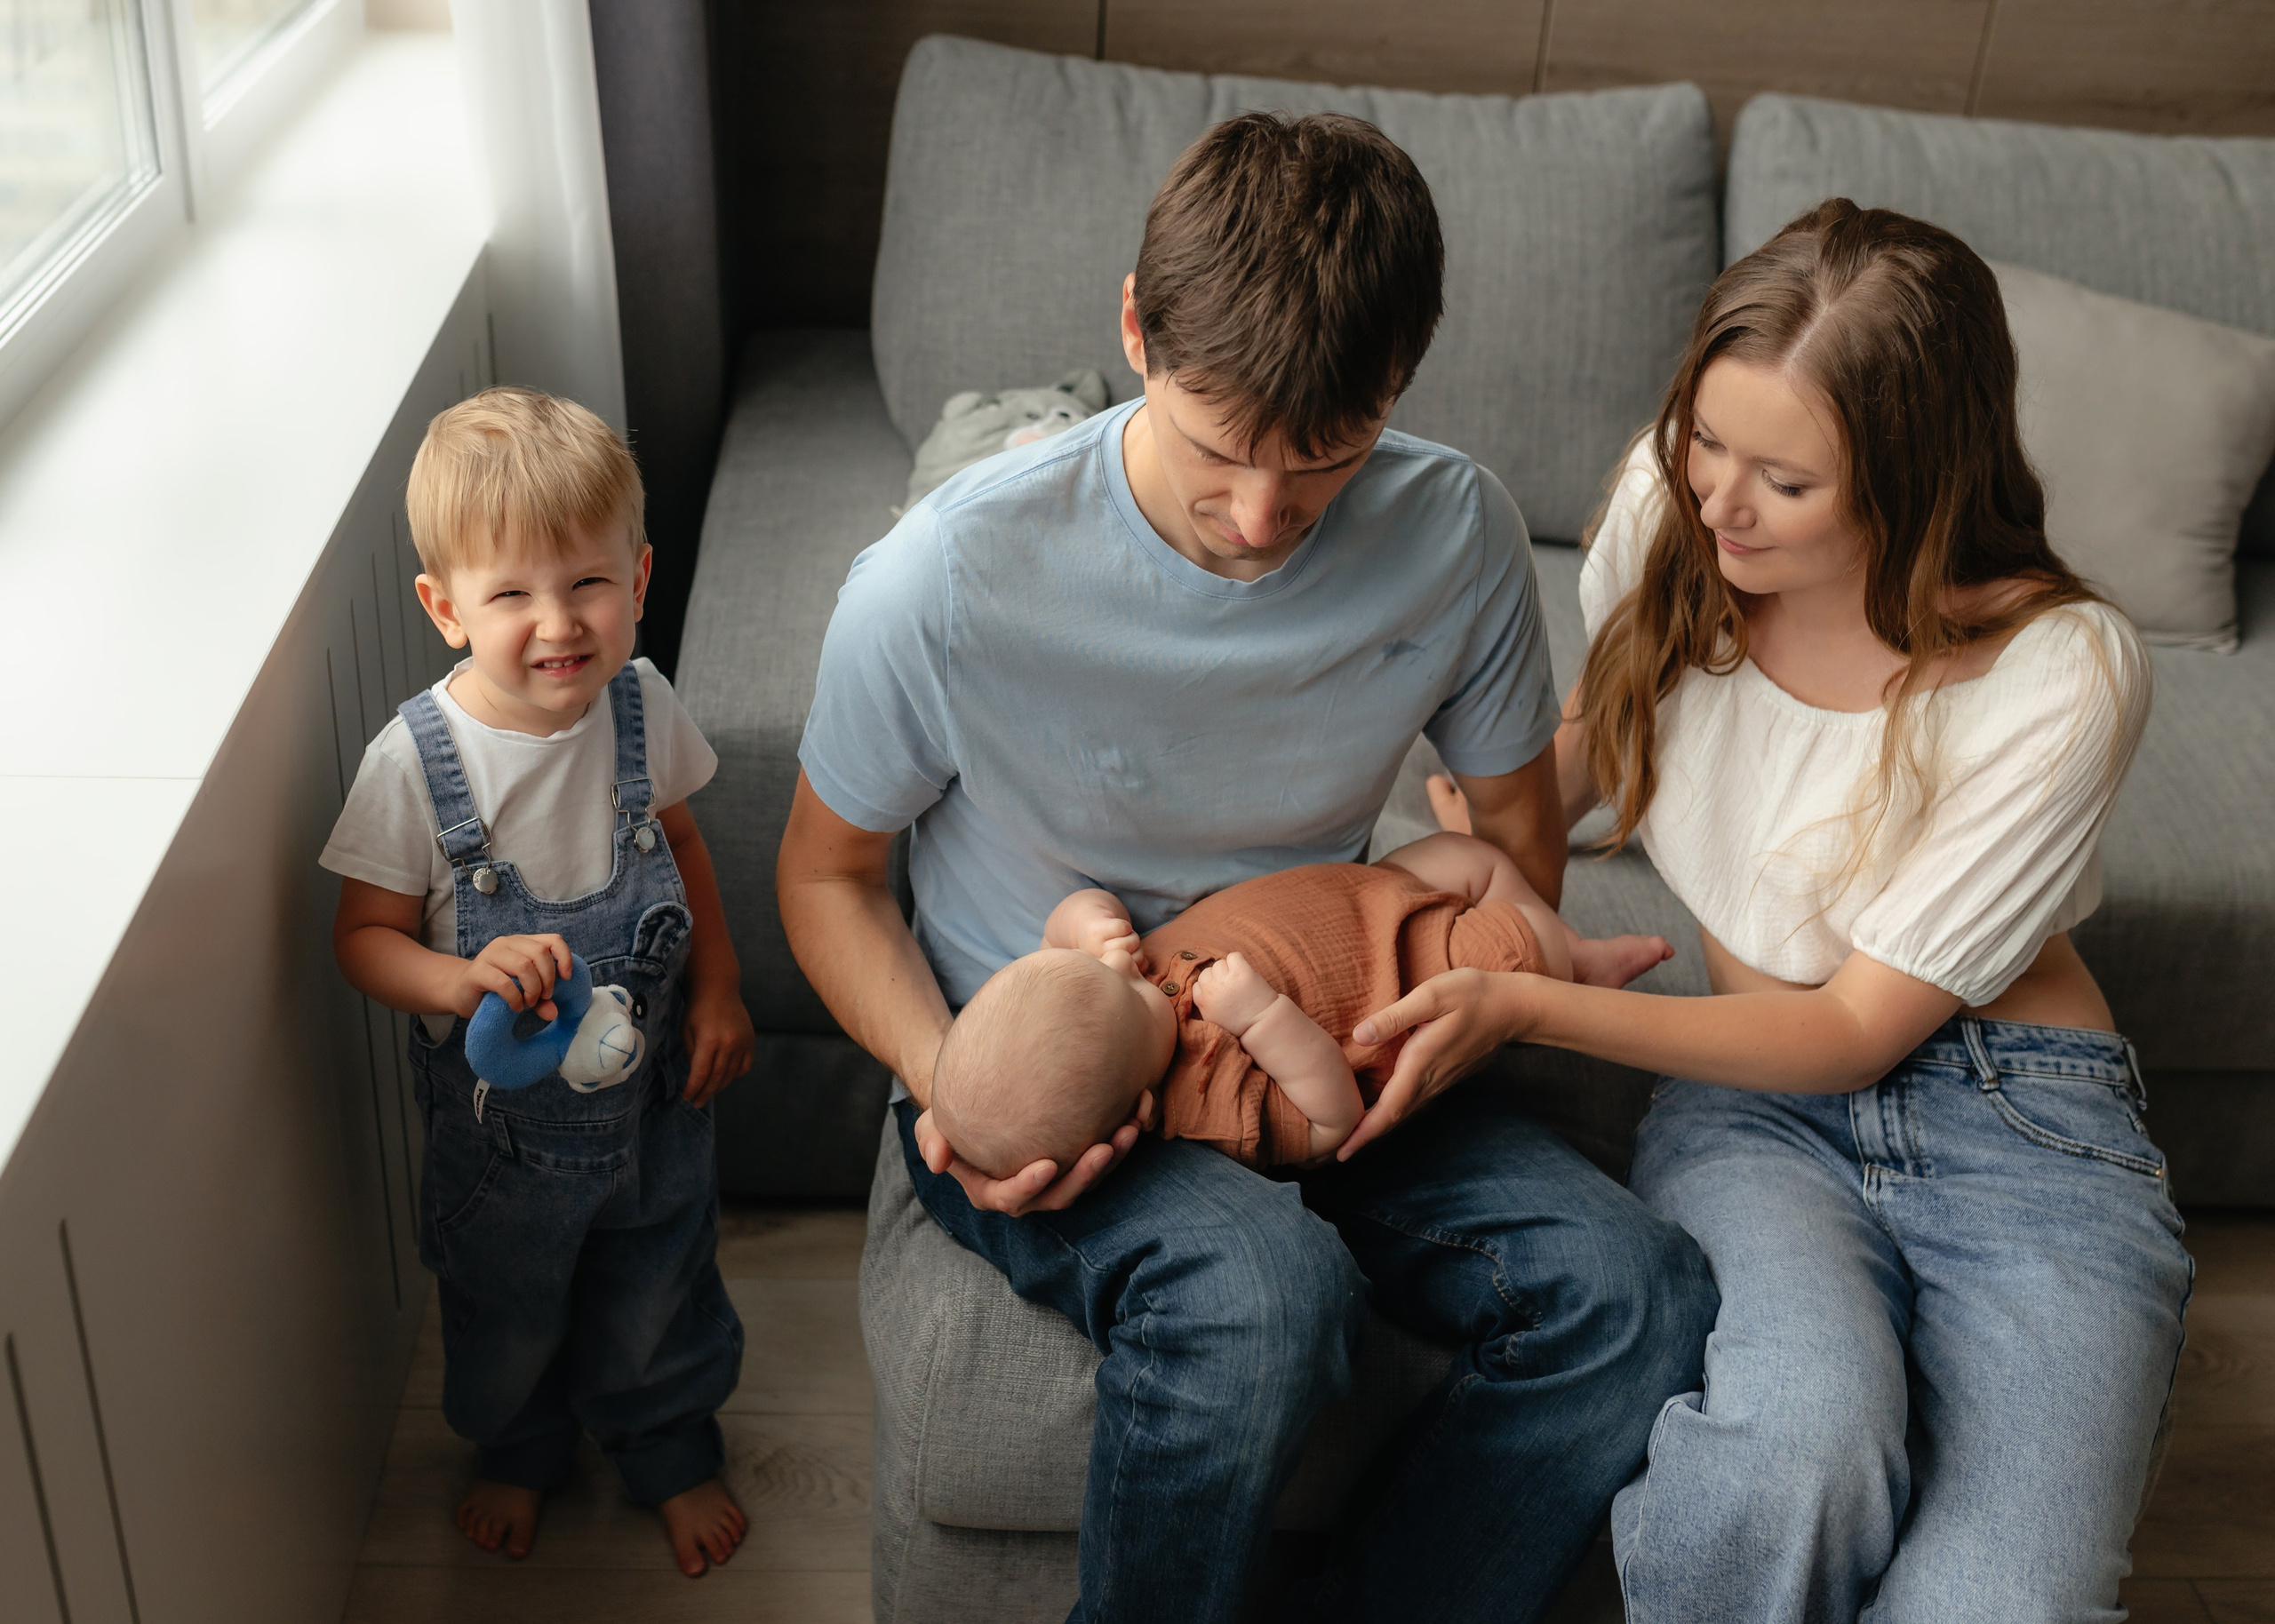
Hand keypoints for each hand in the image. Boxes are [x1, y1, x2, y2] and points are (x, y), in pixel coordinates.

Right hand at [454, 933, 574, 1019]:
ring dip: (532, 989)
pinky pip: (504, 983)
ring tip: (529, 1003)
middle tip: (543, 998)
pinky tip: (515, 1006)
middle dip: (547, 979)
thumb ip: (541, 1000)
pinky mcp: (477, 971)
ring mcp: (490, 955)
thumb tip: (553, 1013)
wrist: (461, 992)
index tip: (566, 978)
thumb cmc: (496, 989)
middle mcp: (506, 943)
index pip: (552, 940)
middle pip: (540, 953)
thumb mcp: (523, 992)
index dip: (564, 957)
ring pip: (523, 966)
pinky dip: (515, 998)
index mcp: (522, 943)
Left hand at [680, 981, 755, 1105]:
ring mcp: (742, 1042)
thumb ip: (693, 1055)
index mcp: (709, 1040)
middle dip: (705, 1093)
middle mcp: (729, 1043)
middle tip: (697, 1102)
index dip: (693, 1089)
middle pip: (717, 1077)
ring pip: (731, 1074)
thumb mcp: (686, 1031)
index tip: (687, 1097)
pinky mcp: (750, 1040)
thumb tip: (697, 1076)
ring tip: (708, 1091)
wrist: (718, 988)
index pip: (701, 1073)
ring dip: (719, 1086)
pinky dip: (735, 1074)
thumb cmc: (697, 1009)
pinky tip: (724, 1076)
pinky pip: (744, 1066)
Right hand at [912, 1091, 1155, 1215]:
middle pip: (1062, 1193)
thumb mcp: (934, 1126)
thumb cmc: (956, 1116)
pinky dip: (1126, 1134)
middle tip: (1106, 1148)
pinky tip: (1140, 1105)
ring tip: (1131, 1128)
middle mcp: (1032, 1191)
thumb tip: (937, 1160)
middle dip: (1086, 1174)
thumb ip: (932, 1141)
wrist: (982, 1103)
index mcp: (995, 1191)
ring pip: (1092, 1177)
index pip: (1013, 1197)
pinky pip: (1108, 1153)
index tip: (1047, 1164)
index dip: (1030, 1185)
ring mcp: (1060, 1176)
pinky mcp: (1081, 1157)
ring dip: (1116, 1156)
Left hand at [1045, 889, 1150, 973]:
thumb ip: (1136, 965)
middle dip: (1135, 946)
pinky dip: (1124, 925)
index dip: (1138, 959)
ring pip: (1132, 941)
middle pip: (1136, 955)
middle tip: (1122, 941)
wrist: (1084, 923)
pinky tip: (1114, 927)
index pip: (1137, 969)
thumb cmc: (1108, 943)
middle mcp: (1099, 963)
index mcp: (1107, 975)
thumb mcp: (1123, 959)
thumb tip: (1144, 965)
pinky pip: (1123, 928)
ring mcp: (1096, 946)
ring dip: (1130, 934)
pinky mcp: (1096, 929)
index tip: (1126, 954)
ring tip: (1118, 935)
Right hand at [1191, 952, 1276, 1034]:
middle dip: (1218, 978)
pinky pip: (1234, 956)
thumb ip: (1204, 1002)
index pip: (1198, 984)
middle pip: (1208, 972)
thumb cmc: (1239, 1022)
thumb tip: (1200, 985)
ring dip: (1229, 970)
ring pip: (1220, 963)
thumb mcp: (1212, 1018)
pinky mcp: (1241, 971)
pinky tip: (1245, 973)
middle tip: (1231, 987)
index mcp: (1202, 1000)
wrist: (1262, 1024)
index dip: (1210, 986)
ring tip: (1239, 982)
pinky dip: (1238, 961)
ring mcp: (1226, 979)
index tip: (1220, 992)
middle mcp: (1211, 988)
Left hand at [1338, 969, 1534, 1159]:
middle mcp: (1430, 1079)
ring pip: (1404, 1111)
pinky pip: (1414, 1101)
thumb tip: (1359, 1036)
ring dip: (1378, 1126)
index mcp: (1421, 1063)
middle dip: (1364, 1137)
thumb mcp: (1431, 996)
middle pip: (1393, 1118)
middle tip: (1336, 1152)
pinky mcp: (1446, 1074)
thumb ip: (1394, 1017)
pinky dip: (1394, 1111)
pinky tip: (1382, 1107)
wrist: (1515, 1007)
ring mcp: (1440, 1079)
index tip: (1342, 1152)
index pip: (1388, 1109)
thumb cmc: (1472, 994)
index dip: (1364, 1132)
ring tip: (1352, 1134)